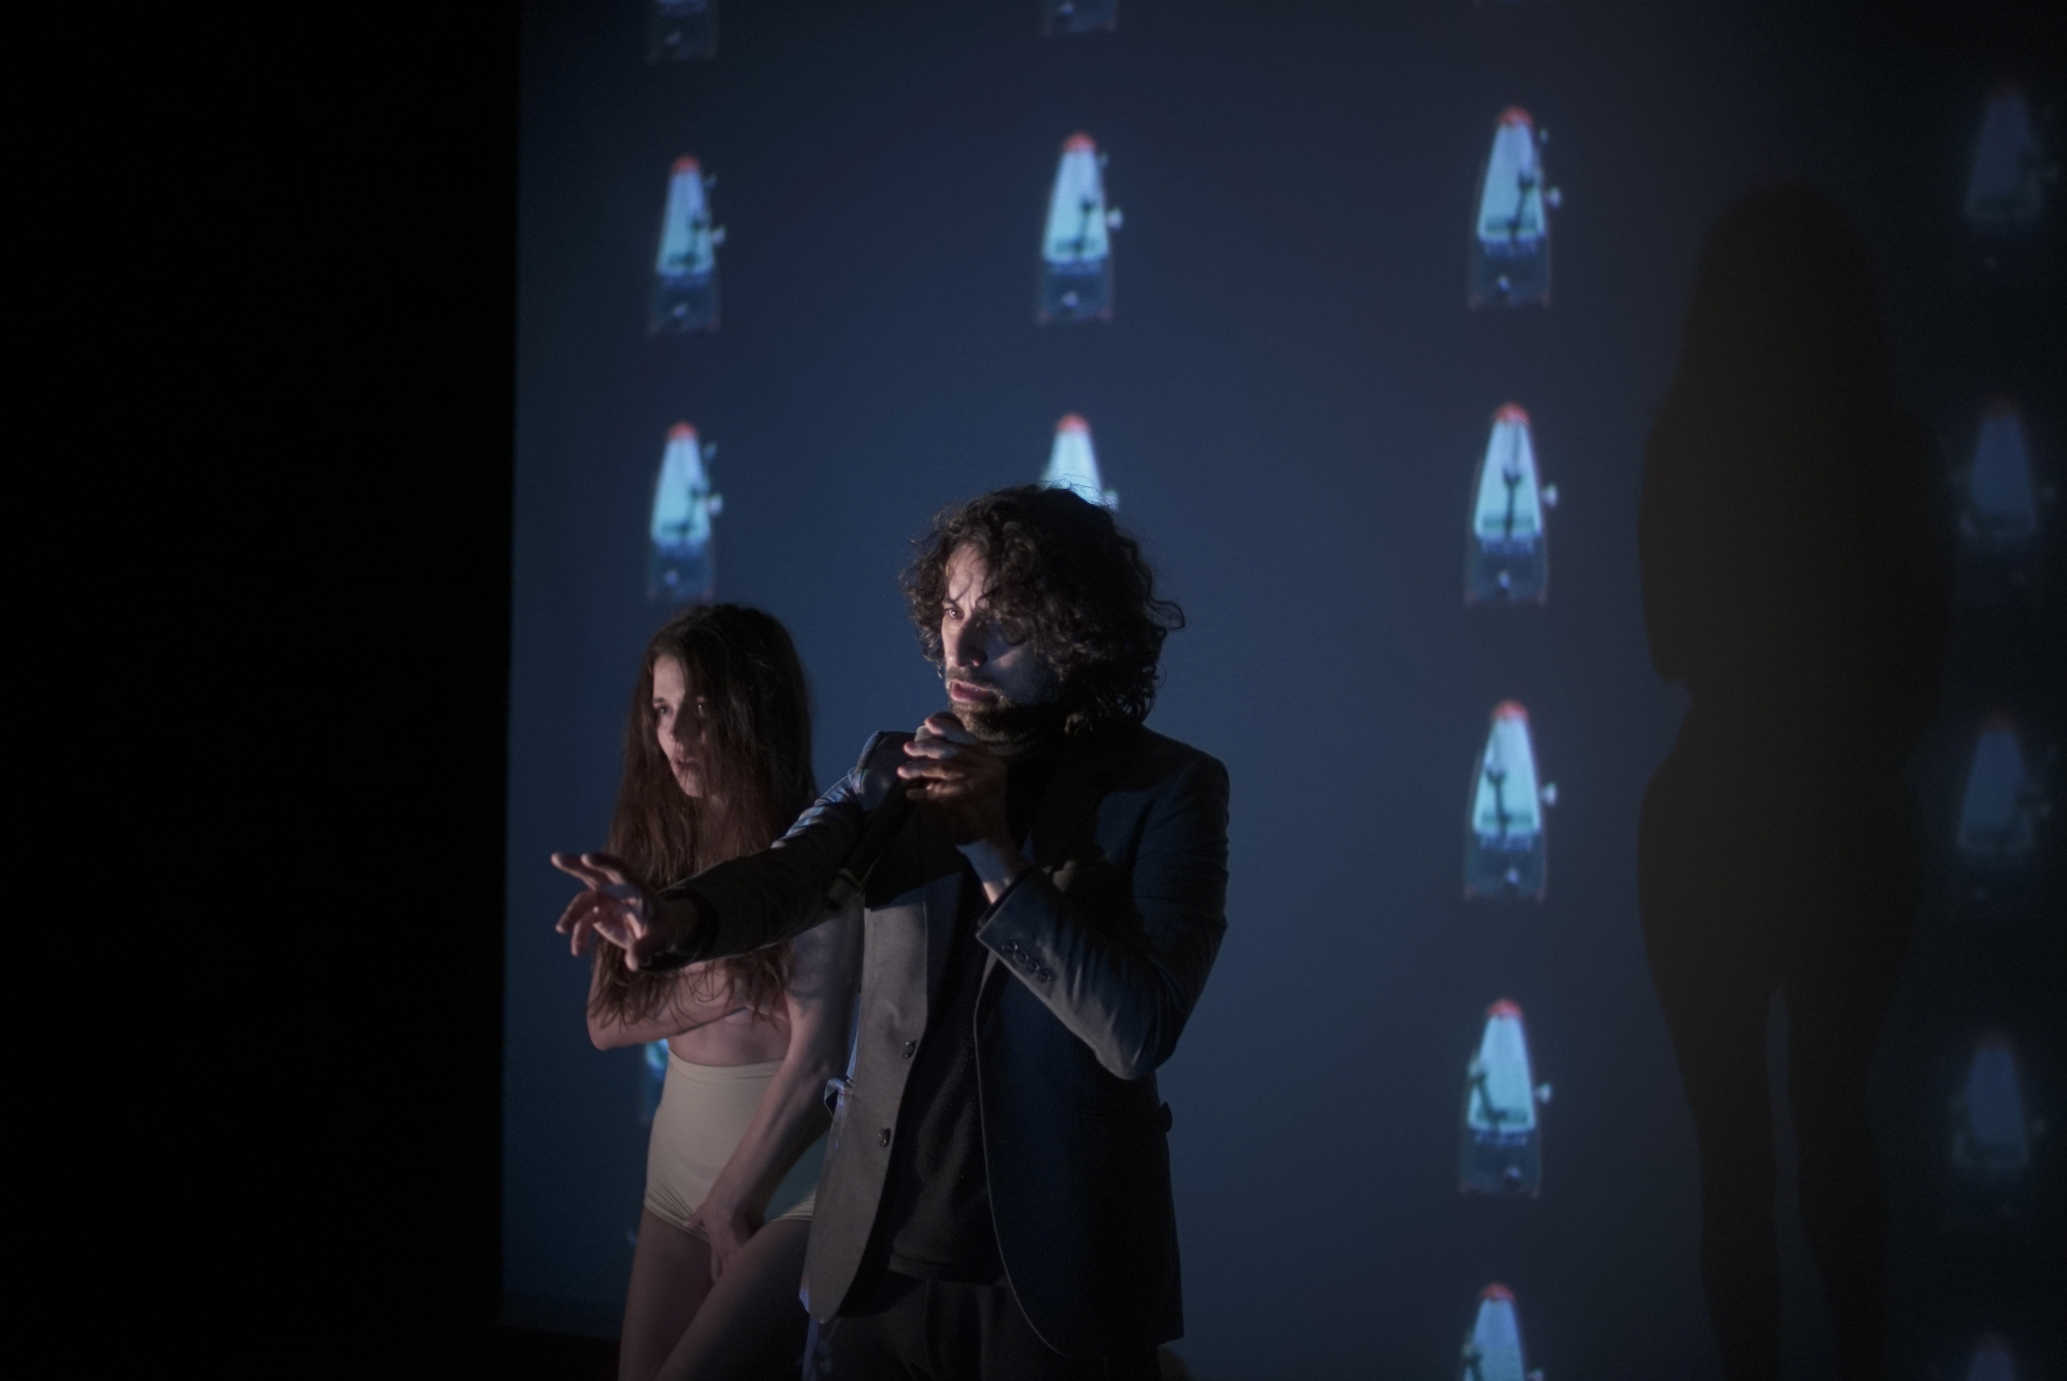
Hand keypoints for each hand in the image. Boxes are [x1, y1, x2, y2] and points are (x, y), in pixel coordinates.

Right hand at [549, 851, 673, 969]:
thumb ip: (647, 948)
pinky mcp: (599, 914)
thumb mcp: (661, 939)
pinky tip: (579, 951)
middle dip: (575, 865)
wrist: (658, 934)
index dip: (603, 862)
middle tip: (556, 858)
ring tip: (562, 929)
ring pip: (584, 899)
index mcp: (635, 886)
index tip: (587, 858)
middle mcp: (618, 889)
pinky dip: (579, 936)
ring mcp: (606, 900)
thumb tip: (632, 963)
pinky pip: (583, 923)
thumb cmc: (664, 930)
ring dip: (571, 913)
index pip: (619, 869)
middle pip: (595, 873)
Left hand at [688, 1197, 762, 1281]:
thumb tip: (686, 1223)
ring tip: (746, 1284)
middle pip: (728, 1272)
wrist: (726, 1201)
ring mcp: (736, 1247)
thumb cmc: (713, 1207)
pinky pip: (749, 1257)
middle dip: (730, 1282)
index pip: (716, 1269)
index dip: (717, 1279)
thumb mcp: (701, 1213)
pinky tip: (756, 1270)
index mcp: (715, 1246)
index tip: (719, 1287)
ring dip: (741, 1275)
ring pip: (738, 1268)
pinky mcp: (746, 1241)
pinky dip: (751, 1263)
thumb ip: (695, 1220)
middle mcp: (725, 1251)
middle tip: (733, 1291)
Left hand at [897, 712, 1010, 848]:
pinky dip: (924, 793)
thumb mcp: (974, 783)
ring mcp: (984, 782)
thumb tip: (929, 742)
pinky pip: (942, 793)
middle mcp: (992, 768)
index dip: (947, 730)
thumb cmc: (977, 814)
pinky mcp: (973, 799)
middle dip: (927, 748)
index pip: (968, 739)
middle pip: (954, 751)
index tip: (928, 724)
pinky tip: (911, 793)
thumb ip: (959, 764)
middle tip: (908, 748)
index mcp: (992, 761)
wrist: (990, 844)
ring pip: (945, 768)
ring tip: (904, 771)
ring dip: (920, 769)